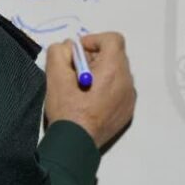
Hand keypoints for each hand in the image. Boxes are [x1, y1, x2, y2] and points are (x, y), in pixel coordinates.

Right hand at [45, 32, 135, 148]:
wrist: (76, 144)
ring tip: (83, 87)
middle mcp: (127, 81)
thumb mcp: (55, 76)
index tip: (79, 52)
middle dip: (96, 57)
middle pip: (115, 56)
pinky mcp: (127, 111)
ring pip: (118, 73)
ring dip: (102, 72)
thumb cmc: (67, 110)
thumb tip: (68, 47)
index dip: (94, 40)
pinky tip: (91, 101)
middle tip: (76, 70)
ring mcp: (129, 98)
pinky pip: (120, 89)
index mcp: (113, 69)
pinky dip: (108, 88)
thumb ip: (59, 52)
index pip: (113, 39)